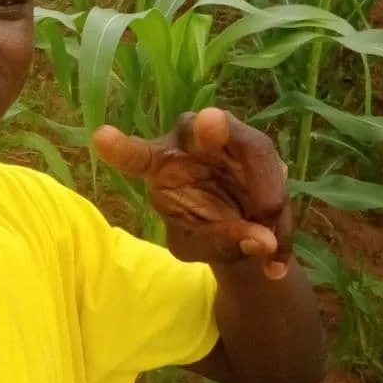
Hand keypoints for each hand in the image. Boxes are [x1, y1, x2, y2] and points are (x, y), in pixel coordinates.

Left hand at [93, 107, 291, 278]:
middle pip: (201, 128)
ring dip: (266, 200)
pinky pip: (276, 173)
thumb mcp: (197, 245)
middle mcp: (190, 143)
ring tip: (267, 252)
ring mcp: (228, 139)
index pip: (136, 156)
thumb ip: (222, 241)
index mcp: (157, 166)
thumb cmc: (198, 227)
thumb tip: (263, 240)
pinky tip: (275, 259)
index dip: (121, 148)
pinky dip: (281, 219)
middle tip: (212, 123)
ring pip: (253, 151)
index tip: (101, 137)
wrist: (233, 228)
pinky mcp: (257, 149)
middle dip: (210, 125)